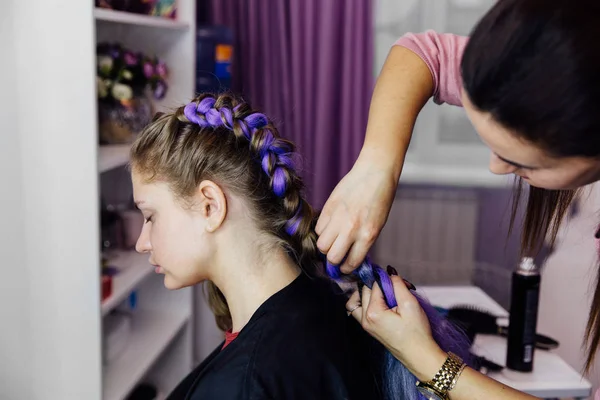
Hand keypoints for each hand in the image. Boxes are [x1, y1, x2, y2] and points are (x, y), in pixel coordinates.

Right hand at [315, 156, 397, 272]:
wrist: (374, 173)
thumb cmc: (380, 199)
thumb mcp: (377, 224)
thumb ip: (363, 241)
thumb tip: (349, 256)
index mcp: (368, 235)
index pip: (351, 262)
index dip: (346, 268)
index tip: (344, 267)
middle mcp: (351, 229)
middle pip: (332, 257)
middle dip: (333, 260)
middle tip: (336, 255)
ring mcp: (338, 218)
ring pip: (321, 244)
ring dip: (325, 246)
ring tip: (332, 240)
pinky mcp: (328, 207)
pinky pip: (318, 228)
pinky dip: (322, 230)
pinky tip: (330, 226)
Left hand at [347, 275, 446, 380]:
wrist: (419, 355)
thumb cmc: (417, 333)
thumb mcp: (410, 304)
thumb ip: (398, 285)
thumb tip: (389, 272)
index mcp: (373, 312)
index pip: (374, 285)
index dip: (387, 279)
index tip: (401, 282)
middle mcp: (364, 318)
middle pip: (364, 290)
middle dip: (379, 284)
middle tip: (397, 287)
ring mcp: (365, 324)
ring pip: (356, 300)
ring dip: (368, 292)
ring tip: (384, 293)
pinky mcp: (368, 328)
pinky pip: (358, 310)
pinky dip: (365, 302)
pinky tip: (379, 302)